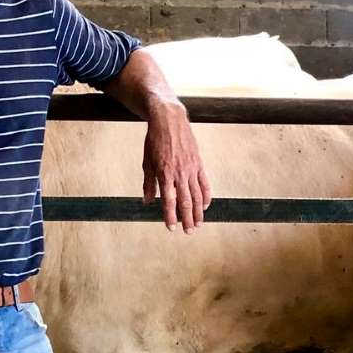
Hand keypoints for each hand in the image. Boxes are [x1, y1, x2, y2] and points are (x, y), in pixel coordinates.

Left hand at [142, 97, 212, 230]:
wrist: (169, 120)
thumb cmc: (155, 140)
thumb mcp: (147, 162)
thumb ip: (149, 183)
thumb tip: (148, 201)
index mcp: (165, 173)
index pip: (169, 201)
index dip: (170, 216)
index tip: (171, 228)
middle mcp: (180, 173)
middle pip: (186, 201)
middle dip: (187, 219)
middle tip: (189, 232)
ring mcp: (191, 168)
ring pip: (197, 195)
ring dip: (198, 212)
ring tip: (198, 224)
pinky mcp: (199, 163)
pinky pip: (205, 183)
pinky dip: (206, 196)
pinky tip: (205, 206)